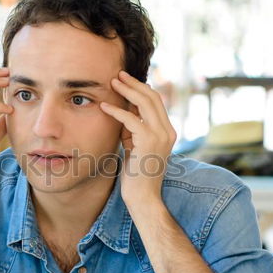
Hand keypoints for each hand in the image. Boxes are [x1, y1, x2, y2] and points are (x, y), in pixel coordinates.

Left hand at [99, 70, 175, 208]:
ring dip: (127, 90)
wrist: (143, 197)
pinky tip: (104, 106)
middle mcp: (168, 131)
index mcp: (167, 131)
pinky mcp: (149, 142)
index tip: (125, 81)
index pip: (156, 102)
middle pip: (152, 97)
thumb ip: (133, 130)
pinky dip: (116, 111)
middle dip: (134, 83)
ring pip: (145, 103)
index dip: (141, 88)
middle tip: (117, 74)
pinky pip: (131, 119)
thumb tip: (123, 112)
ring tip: (112, 82)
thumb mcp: (135, 147)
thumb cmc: (136, 175)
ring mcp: (161, 135)